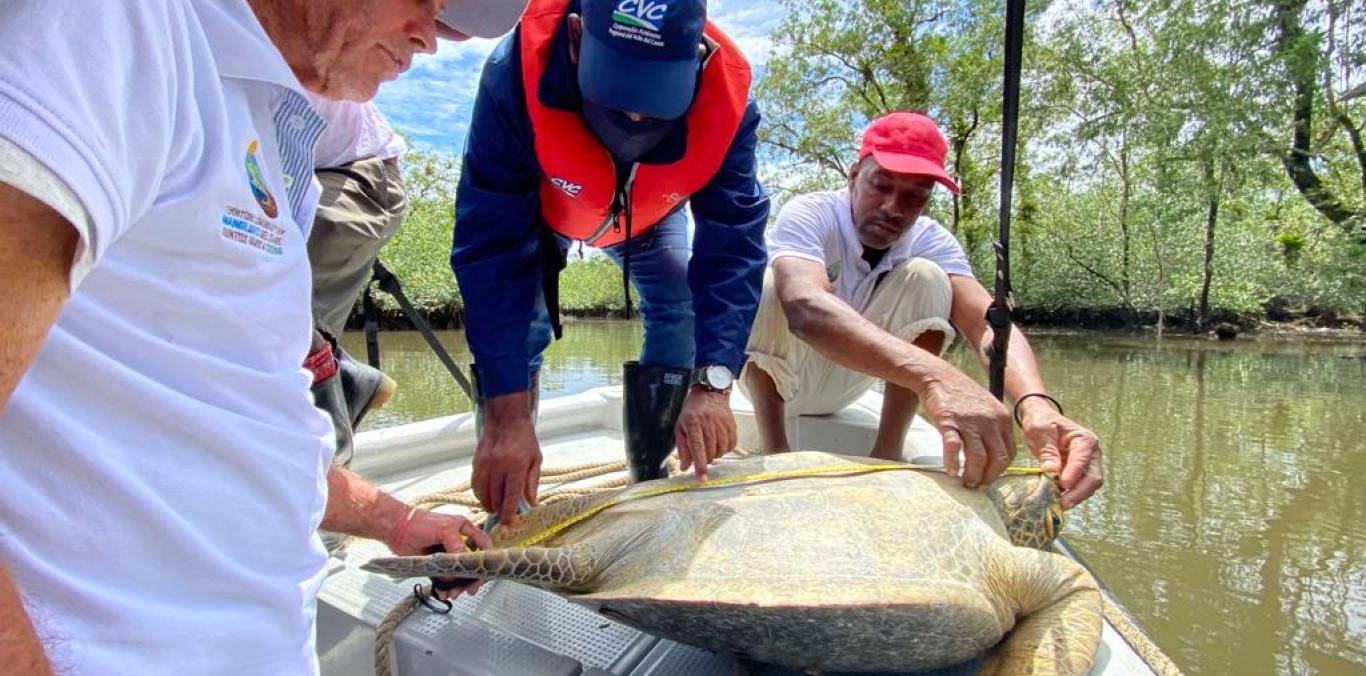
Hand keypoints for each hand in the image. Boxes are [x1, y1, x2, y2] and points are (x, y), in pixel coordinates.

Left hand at [385, 508, 494, 598]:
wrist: (396, 530)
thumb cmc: (420, 523)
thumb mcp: (443, 530)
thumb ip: (456, 546)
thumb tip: (461, 567)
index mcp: (464, 530)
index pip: (483, 545)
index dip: (487, 559)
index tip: (485, 572)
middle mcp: (458, 543)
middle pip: (472, 565)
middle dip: (472, 579)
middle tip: (469, 590)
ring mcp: (447, 556)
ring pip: (459, 575)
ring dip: (458, 586)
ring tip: (454, 594)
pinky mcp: (436, 566)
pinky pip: (445, 580)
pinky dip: (445, 588)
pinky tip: (444, 593)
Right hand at [472, 394, 541, 525]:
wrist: (506, 419)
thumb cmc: (524, 438)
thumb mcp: (536, 459)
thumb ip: (532, 482)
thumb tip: (531, 503)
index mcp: (516, 466)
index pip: (510, 497)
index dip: (509, 514)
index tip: (509, 525)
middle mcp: (498, 466)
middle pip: (495, 498)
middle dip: (499, 512)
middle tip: (503, 518)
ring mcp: (485, 464)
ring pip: (483, 494)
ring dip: (488, 505)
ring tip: (495, 509)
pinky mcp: (476, 462)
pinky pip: (475, 485)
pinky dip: (480, 494)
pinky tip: (486, 498)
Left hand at [674, 387, 736, 481]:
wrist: (710, 394)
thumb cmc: (692, 413)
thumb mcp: (681, 428)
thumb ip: (682, 448)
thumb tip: (685, 467)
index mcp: (693, 423)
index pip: (697, 448)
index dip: (700, 464)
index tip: (701, 478)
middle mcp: (709, 423)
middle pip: (710, 451)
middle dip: (705, 459)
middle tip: (701, 455)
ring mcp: (722, 424)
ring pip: (721, 451)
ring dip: (714, 454)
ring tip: (709, 446)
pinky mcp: (732, 425)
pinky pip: (730, 446)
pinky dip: (724, 449)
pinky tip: (718, 443)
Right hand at [918, 366, 1016, 488]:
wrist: (939, 376)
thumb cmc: (962, 394)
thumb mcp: (988, 407)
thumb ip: (994, 428)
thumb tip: (994, 456)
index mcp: (1002, 419)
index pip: (1009, 453)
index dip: (1000, 470)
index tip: (990, 477)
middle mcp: (990, 421)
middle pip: (997, 458)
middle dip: (988, 477)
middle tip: (978, 485)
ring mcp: (970, 421)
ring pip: (978, 457)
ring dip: (972, 475)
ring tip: (965, 482)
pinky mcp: (949, 422)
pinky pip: (954, 448)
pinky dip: (952, 463)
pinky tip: (950, 471)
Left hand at [1018, 400, 1102, 508]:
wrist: (1041, 419)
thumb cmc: (1042, 422)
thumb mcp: (1040, 431)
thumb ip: (1047, 451)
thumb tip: (1052, 472)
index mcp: (1085, 440)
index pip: (1083, 460)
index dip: (1074, 474)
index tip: (1062, 485)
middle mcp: (1092, 454)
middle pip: (1093, 478)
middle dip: (1078, 493)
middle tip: (1062, 504)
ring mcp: (1087, 465)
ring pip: (1088, 486)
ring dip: (1074, 497)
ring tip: (1057, 505)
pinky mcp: (1079, 474)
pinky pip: (1078, 488)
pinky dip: (1069, 496)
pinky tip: (1056, 501)